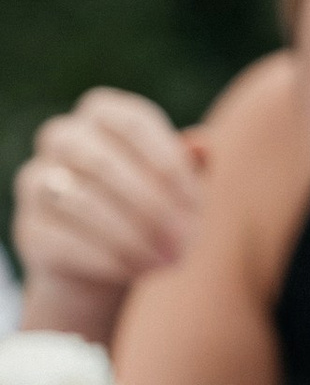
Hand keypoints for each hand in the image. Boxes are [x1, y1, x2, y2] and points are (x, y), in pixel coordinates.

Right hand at [11, 89, 206, 343]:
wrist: (107, 263)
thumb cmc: (151, 209)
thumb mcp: (177, 185)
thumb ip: (192, 163)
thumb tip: (205, 144)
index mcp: (104, 113)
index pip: (134, 124)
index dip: (169, 164)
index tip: (199, 204)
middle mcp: (62, 137)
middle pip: (103, 163)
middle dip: (153, 206)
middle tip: (189, 239)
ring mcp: (36, 181)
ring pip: (82, 203)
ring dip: (134, 237)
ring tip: (172, 261)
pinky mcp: (29, 228)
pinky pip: (65, 242)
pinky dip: (109, 259)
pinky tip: (141, 271)